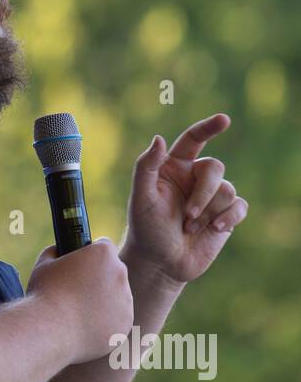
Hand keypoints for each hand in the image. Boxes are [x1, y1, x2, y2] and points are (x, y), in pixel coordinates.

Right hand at [26, 238, 133, 364]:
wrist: (49, 331)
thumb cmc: (44, 295)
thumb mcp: (45, 263)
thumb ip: (57, 252)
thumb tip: (59, 251)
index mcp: (103, 254)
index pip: (105, 246)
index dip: (92, 254)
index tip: (81, 265)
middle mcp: (120, 274)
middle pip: (114, 271)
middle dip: (101, 278)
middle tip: (79, 291)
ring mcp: (126, 301)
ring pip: (119, 297)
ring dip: (105, 301)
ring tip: (80, 312)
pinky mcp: (125, 325)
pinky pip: (118, 320)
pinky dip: (107, 323)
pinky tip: (86, 326)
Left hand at [121, 113, 248, 287]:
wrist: (160, 262)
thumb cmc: (146, 227)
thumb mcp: (141, 197)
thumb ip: (146, 166)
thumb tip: (158, 138)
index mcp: (174, 166)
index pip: (194, 139)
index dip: (209, 127)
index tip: (224, 120)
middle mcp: (195, 177)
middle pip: (214, 167)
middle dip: (203, 193)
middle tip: (187, 216)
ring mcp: (212, 196)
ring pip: (227, 189)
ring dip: (208, 211)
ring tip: (190, 228)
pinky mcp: (226, 215)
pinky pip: (239, 206)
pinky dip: (228, 217)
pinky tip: (215, 228)